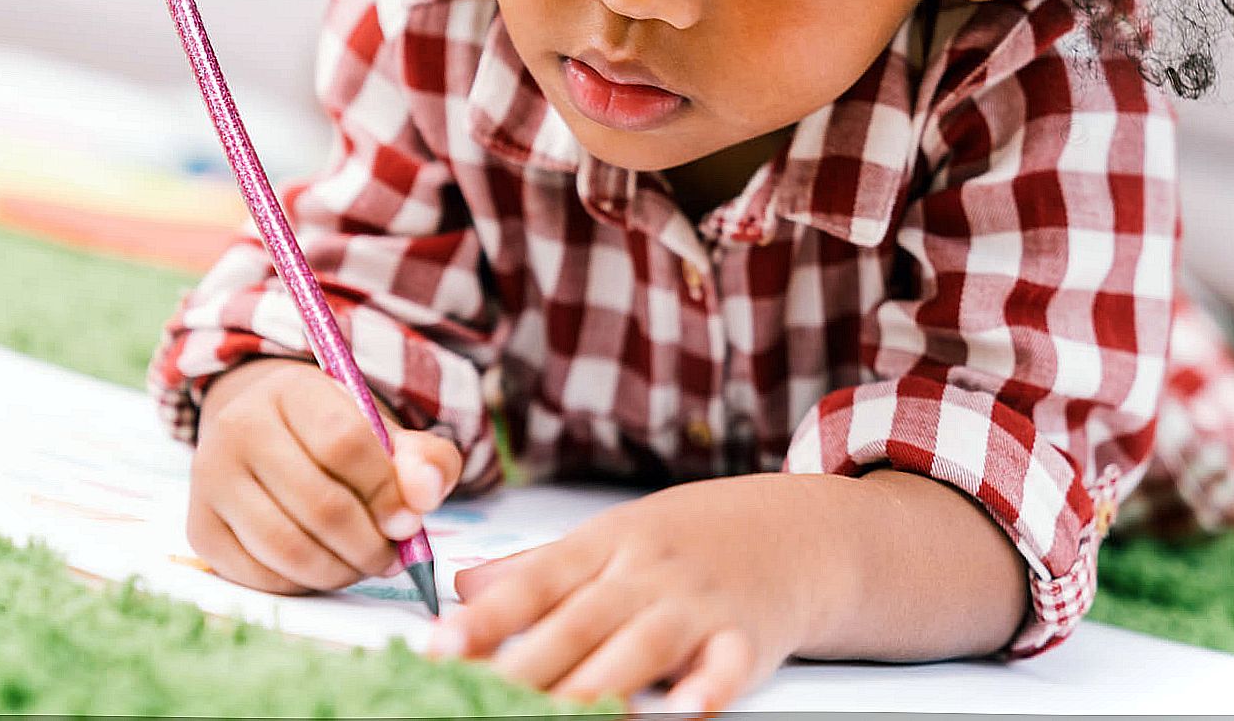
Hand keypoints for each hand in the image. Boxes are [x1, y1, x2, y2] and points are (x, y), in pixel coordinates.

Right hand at [187, 357, 463, 594]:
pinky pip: (261, 576)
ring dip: (341, 570)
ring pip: (287, 547)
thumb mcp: (386, 433)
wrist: (267, 436)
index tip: (411, 521)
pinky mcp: (200, 529)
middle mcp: (239, 427)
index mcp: (291, 390)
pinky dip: (305, 584)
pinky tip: (327, 567)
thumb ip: (423, 459)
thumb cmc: (338, 436)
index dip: (386, 492)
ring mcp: (210, 479)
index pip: (344, 443)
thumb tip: (423, 496)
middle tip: (393, 556)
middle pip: (318, 504)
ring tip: (365, 564)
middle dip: (369, 543)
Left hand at [426, 474, 832, 714]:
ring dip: (597, 686)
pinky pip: (723, 668)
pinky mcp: (746, 639)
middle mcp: (646, 572)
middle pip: (579, 622)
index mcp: (606, 544)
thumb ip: (538, 567)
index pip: (537, 581)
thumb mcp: (611, 537)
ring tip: (555, 715)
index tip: (439, 645)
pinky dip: (705, 691)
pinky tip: (684, 713)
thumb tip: (464, 587)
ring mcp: (697, 605)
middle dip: (525, 665)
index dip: (486, 616)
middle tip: (478, 697)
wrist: (794, 531)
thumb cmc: (690, 539)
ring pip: (639, 648)